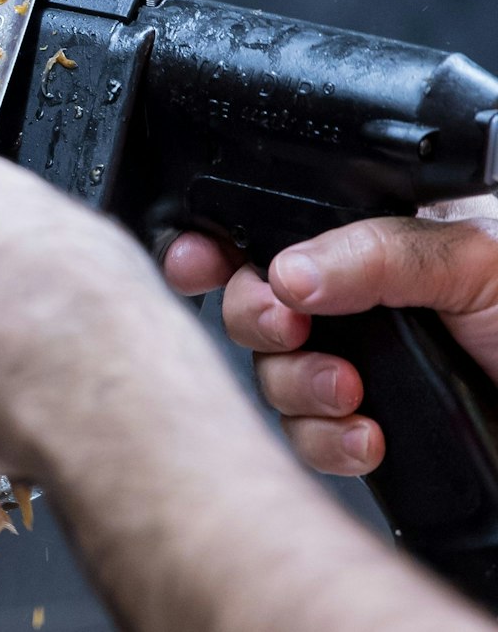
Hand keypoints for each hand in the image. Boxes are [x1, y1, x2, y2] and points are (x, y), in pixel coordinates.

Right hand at [162, 197, 497, 476]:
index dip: (222, 242)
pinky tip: (368, 438)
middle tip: (290, 326)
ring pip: (273, 375)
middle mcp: (360, 302)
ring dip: (298, 387)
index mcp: (377, 240)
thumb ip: (378, 251)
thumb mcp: (477, 259)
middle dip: (259, 319)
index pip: (274, 228)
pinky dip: (329, 441)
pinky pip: (310, 437)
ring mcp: (364, 366)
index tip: (199, 260)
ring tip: (348, 394)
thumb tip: (285, 267)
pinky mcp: (370, 427)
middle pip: (256, 302)